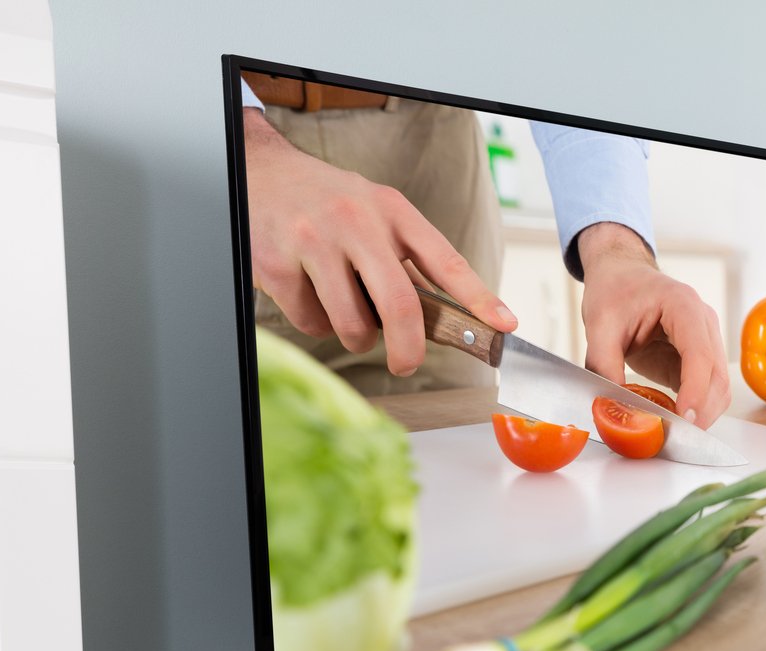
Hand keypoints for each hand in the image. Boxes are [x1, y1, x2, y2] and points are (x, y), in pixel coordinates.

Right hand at [241, 109, 514, 375]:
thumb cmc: (328, 201)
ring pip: (352, 324)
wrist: (260, 171)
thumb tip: (443, 318)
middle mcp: (355, 222)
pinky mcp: (277, 264)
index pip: (445, 260)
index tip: (504, 325)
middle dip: (409, 349)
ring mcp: (313, 241)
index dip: (479, 298)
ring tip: (345, 311)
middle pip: (400, 305)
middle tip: (407, 365)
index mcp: (391, 210)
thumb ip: (406, 257)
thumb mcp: (376, 211)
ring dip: (355, 336)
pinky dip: (315, 322)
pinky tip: (310, 294)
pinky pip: (311, 323)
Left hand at [575, 223, 730, 427]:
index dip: (695, 391)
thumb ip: (603, 363)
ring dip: (701, 415)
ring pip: (720, 389)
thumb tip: (612, 405)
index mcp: (684, 306)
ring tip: (672, 432)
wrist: (623, 276)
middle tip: (673, 437)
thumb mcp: (600, 323)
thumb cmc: (615, 291)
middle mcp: (705, 324)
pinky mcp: (701, 360)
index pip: (700, 355)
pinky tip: (673, 420)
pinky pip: (708, 391)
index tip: (682, 419)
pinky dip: (695, 410)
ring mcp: (708, 343)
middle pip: (718, 377)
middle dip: (701, 412)